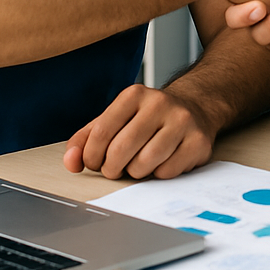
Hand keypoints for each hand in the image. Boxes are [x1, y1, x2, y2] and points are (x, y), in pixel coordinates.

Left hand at [63, 83, 215, 179]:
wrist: (195, 109)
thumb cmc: (147, 120)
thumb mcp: (115, 120)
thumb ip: (86, 139)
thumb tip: (71, 161)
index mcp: (134, 94)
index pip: (100, 133)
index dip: (91, 156)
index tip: (95, 162)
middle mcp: (160, 103)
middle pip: (120, 150)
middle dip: (112, 168)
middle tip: (116, 167)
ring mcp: (182, 121)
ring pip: (144, 164)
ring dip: (136, 172)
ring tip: (140, 163)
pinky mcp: (198, 141)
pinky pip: (167, 172)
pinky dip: (159, 174)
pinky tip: (163, 161)